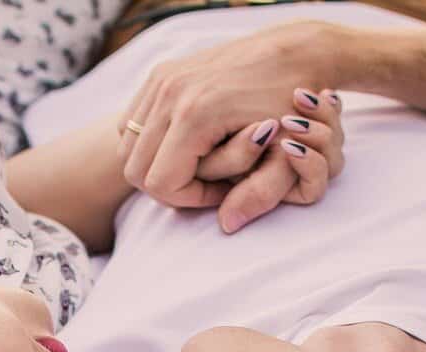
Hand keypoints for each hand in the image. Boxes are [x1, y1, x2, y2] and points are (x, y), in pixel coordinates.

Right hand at [117, 22, 341, 224]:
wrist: (297, 52)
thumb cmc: (296, 107)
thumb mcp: (286, 156)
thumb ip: (258, 194)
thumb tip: (228, 225)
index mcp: (195, 114)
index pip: (159, 184)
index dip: (187, 199)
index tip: (221, 190)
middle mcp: (170, 93)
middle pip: (136, 170)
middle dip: (169, 186)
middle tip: (208, 181)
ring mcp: (161, 80)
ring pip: (128, 148)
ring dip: (157, 164)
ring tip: (199, 161)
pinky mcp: (160, 73)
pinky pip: (132, 124)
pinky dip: (151, 142)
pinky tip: (186, 142)